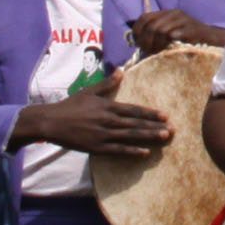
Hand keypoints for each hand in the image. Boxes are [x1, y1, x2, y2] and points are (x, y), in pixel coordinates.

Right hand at [14, 77, 172, 157]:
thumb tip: (121, 71)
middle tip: (173, 129)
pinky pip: (118, 150)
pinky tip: (145, 153)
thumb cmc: (70, 106)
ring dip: (148, 137)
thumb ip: (107, 84)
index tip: (165, 115)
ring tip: (164, 138)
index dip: (150, 113)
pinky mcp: (96, 147)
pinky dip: (132, 151)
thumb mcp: (89, 91)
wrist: (51, 122)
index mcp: (108, 106)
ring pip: (131, 136)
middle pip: (136, 123)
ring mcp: (103, 135)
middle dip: (155, 126)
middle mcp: (108, 120)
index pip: (134, 110)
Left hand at [127, 9, 224, 54]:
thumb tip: (134, 40)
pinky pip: (172, 34)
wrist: (212, 39)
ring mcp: (183, 19)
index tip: (137, 43)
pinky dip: (167, 43)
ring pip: (160, 29)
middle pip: (151, 25)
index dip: (137, 31)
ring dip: (156, 44)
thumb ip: (155, 34)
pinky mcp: (190, 27)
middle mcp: (173, 13)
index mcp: (166, 13)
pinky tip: (167, 50)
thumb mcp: (169, 34)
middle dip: (146, 40)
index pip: (144, 17)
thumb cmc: (188, 40)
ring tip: (157, 53)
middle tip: (148, 52)